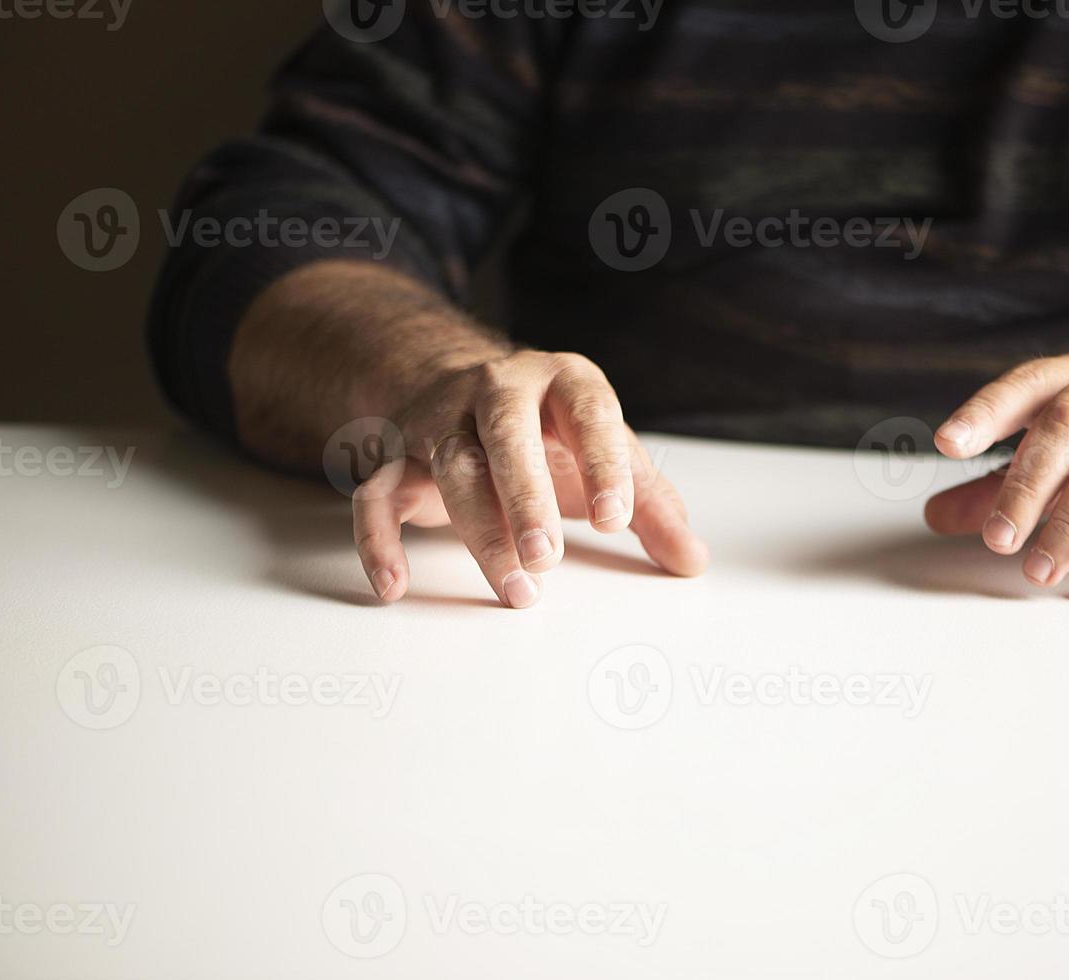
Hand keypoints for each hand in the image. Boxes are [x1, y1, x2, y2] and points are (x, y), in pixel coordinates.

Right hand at [352, 351, 707, 607]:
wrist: (462, 384)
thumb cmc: (552, 432)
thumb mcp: (608, 454)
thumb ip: (652, 506)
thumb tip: (692, 561)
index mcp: (563, 382)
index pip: (588, 412)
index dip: (602, 463)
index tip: (617, 520)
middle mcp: (499, 390)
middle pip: (505, 435)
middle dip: (525, 497)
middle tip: (546, 557)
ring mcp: (442, 420)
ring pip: (450, 467)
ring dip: (481, 531)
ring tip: (517, 588)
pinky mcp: (397, 456)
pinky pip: (376, 495)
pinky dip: (379, 540)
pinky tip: (394, 587)